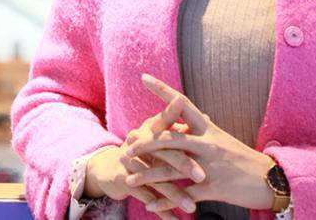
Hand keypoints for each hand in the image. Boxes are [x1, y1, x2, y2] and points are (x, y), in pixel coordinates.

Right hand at [83, 92, 206, 217]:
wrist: (109, 168)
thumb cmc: (143, 151)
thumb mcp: (157, 136)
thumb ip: (181, 129)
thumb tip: (206, 117)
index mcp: (149, 129)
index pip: (164, 120)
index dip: (172, 112)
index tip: (188, 105)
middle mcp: (137, 142)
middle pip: (163, 152)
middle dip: (183, 165)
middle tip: (202, 176)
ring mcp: (130, 162)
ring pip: (156, 179)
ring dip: (175, 195)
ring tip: (191, 207)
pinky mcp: (125, 181)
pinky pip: (146, 197)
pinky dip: (162, 210)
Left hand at [127, 74, 279, 210]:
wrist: (270, 180)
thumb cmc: (244, 159)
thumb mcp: (224, 139)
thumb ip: (205, 128)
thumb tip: (195, 114)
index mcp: (208, 128)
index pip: (182, 104)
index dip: (163, 91)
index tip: (144, 77)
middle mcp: (207, 143)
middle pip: (169, 138)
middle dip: (145, 142)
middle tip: (126, 145)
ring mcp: (209, 165)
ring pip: (172, 169)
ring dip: (148, 175)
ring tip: (128, 179)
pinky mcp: (213, 188)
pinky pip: (183, 195)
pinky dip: (165, 201)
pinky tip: (150, 205)